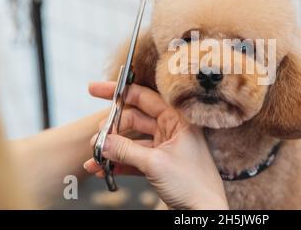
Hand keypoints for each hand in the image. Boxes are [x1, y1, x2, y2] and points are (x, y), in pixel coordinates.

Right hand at [83, 82, 228, 209]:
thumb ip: (127, 151)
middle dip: (112, 126)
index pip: (145, 97)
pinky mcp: (159, 164)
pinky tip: (102, 169)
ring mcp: (164, 146)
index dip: (119, 92)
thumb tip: (103, 141)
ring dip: (113, 148)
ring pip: (132, 140)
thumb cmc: (193, 184)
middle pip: (134, 118)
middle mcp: (171, 129)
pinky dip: (119, 163)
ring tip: (96, 156)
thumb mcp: (156, 163)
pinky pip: (134, 158)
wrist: (204, 212)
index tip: (96, 90)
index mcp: (177, 120)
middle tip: (96, 136)